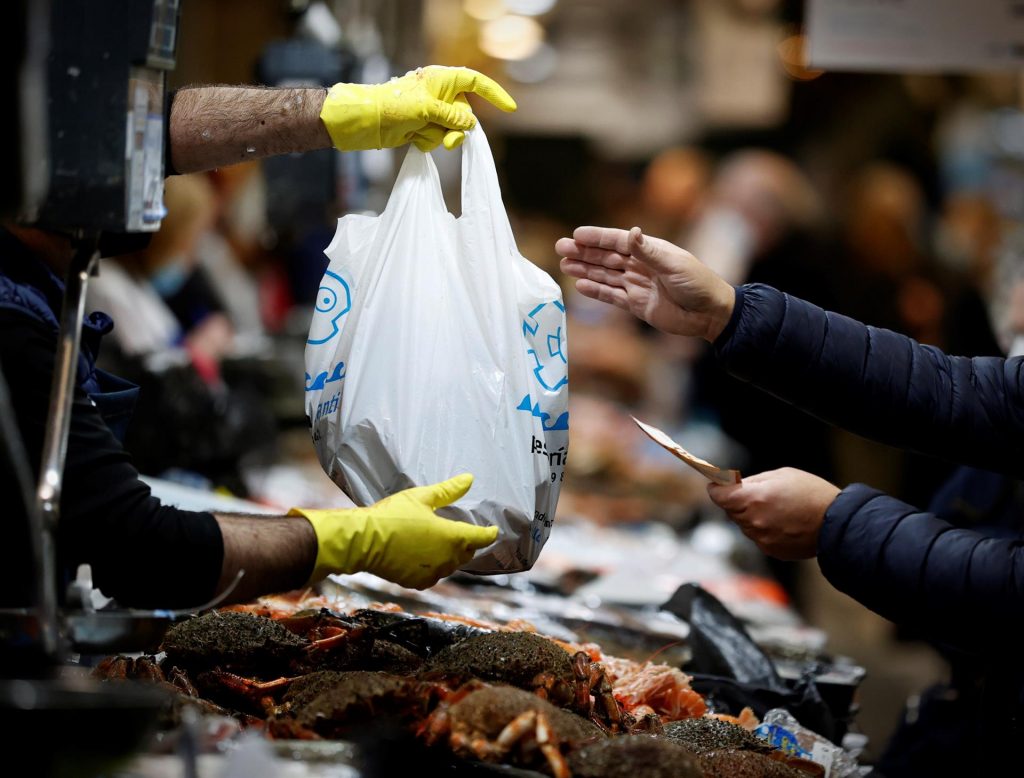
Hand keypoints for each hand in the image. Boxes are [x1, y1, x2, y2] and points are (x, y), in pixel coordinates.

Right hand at [288, 474, 497, 588]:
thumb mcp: (421, 497)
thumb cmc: (392, 515)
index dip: (489, 533)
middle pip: (466, 553)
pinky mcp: (417, 581)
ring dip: (451, 556)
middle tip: (464, 533)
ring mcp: (432, 572)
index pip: (480, 538)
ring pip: (451, 566)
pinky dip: (434, 567)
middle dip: (468, 543)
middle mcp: (446, 559)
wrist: (363, 540)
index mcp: (452, 537)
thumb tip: (469, 479)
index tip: (492, 530)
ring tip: (443, 544)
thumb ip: (448, 491)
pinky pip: (433, 575)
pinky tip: (426, 557)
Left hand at [320, 66, 516, 152]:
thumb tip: (470, 124)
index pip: (474, 82)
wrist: (367, 122)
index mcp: (441, 80)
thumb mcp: (427, 109)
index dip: (493, 94)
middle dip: (458, 129)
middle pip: (464, 113)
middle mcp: (438, 94)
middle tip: (449, 140)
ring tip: (422, 135)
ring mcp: (431, 112)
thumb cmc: (393, 106)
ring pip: (451, 129)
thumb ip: (452, 117)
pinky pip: (437, 138)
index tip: (510, 109)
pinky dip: (428, 141)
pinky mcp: (422, 127)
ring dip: (440, 137)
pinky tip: (412, 137)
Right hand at [556, 226, 735, 341]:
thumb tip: (631, 231)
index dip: (596, 237)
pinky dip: (596, 291)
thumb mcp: (675, 265)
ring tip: (564, 266)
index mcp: (650, 251)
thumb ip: (649, 251)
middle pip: (606, 257)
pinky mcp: (636, 304)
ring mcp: (636, 285)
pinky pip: (611, 296)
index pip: (617, 241)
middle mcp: (640, 266)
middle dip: (583, 252)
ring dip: (585, 270)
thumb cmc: (698, 284)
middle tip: (560, 248)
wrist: (709, 314)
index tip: (576, 235)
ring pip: (604, 275)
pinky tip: (580, 285)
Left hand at [706, 468, 840, 559]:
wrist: (837, 523)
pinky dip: (765, 530)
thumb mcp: (781, 475)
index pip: (718, 496)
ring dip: (752, 517)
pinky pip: (759, 538)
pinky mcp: (771, 550)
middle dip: (738, 502)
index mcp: (753, 499)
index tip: (717, 485)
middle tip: (758, 495)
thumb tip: (734, 485)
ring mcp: (761, 539)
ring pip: (744, 525)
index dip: (717, 489)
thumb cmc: (812, 495)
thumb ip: (753, 482)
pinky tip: (783, 523)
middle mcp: (753, 522)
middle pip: (730, 511)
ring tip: (777, 509)